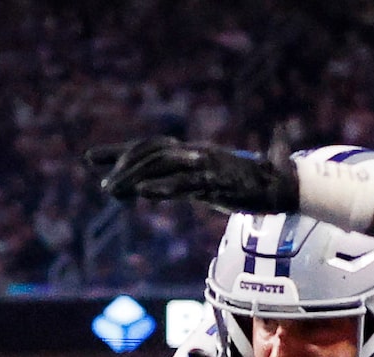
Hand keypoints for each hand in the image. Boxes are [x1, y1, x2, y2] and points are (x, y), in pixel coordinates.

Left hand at [87, 137, 296, 212]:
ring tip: (112, 190)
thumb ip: (191, 183)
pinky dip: (162, 187)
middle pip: (149, 153)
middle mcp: (195, 154)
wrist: (282, 186)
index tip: (90, 159)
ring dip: (134, 178)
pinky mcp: (216, 184)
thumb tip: (171, 188)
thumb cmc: (252, 185)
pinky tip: (143, 193)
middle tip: (100, 181)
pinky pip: (185, 185)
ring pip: (161, 167)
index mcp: (192, 152)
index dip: (118, 151)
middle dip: (121, 164)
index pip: (148, 147)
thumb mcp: (213, 182)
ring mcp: (205, 167)